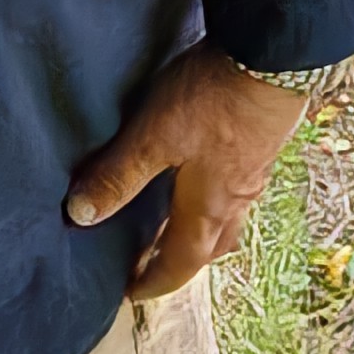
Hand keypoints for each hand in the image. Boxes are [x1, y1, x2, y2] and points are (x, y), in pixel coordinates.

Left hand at [66, 42, 306, 301]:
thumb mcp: (153, 136)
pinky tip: (205, 172)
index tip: (131, 293)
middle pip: (207, 248)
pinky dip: (215, 197)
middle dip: (179, 260)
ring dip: (200, 229)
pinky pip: (235, 190)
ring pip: (225, 219)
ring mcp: (252, 173)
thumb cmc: (212, 101)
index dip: (153, 281)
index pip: (179, 263)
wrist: (273, 60)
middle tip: (150, 261)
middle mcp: (234, 200)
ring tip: (175, 219)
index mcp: (206, 209)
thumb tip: (80, 216)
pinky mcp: (261, 146)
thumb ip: (118, 175)